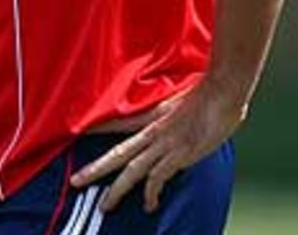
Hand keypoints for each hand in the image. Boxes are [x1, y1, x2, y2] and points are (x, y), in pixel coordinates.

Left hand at [70, 80, 247, 213]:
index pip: (117, 122)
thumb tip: (177, 112)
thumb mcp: (183, 97)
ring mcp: (164, 144)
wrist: (221, 90)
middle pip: (117, 153)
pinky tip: (149, 205)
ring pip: (132, 170)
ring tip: (105, 205)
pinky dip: (151, 193)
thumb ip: (173, 108)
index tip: (77, 134)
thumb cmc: (209, 90)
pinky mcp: (179, 155)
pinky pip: (158, 178)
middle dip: (95, 169)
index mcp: (151, 115)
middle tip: (76, 182)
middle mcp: (153, 131)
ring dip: (117, 190)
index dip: (97, 129)